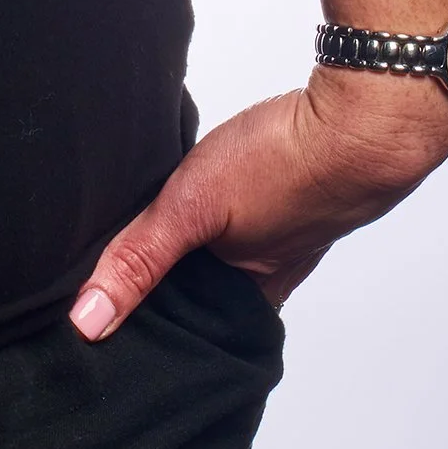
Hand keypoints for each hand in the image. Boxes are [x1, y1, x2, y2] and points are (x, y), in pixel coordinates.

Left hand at [68, 69, 447, 337]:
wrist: (359, 120)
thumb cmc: (285, 166)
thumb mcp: (193, 209)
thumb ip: (141, 257)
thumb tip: (88, 321)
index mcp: (248, 299)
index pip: (184, 328)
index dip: (145, 324)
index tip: (96, 324)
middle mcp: (268, 274)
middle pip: (201, 290)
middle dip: (162, 283)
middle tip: (105, 273)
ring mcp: (284, 234)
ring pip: (223, 249)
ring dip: (190, 240)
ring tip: (145, 226)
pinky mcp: (292, 192)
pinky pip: (243, 213)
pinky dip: (217, 206)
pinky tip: (199, 184)